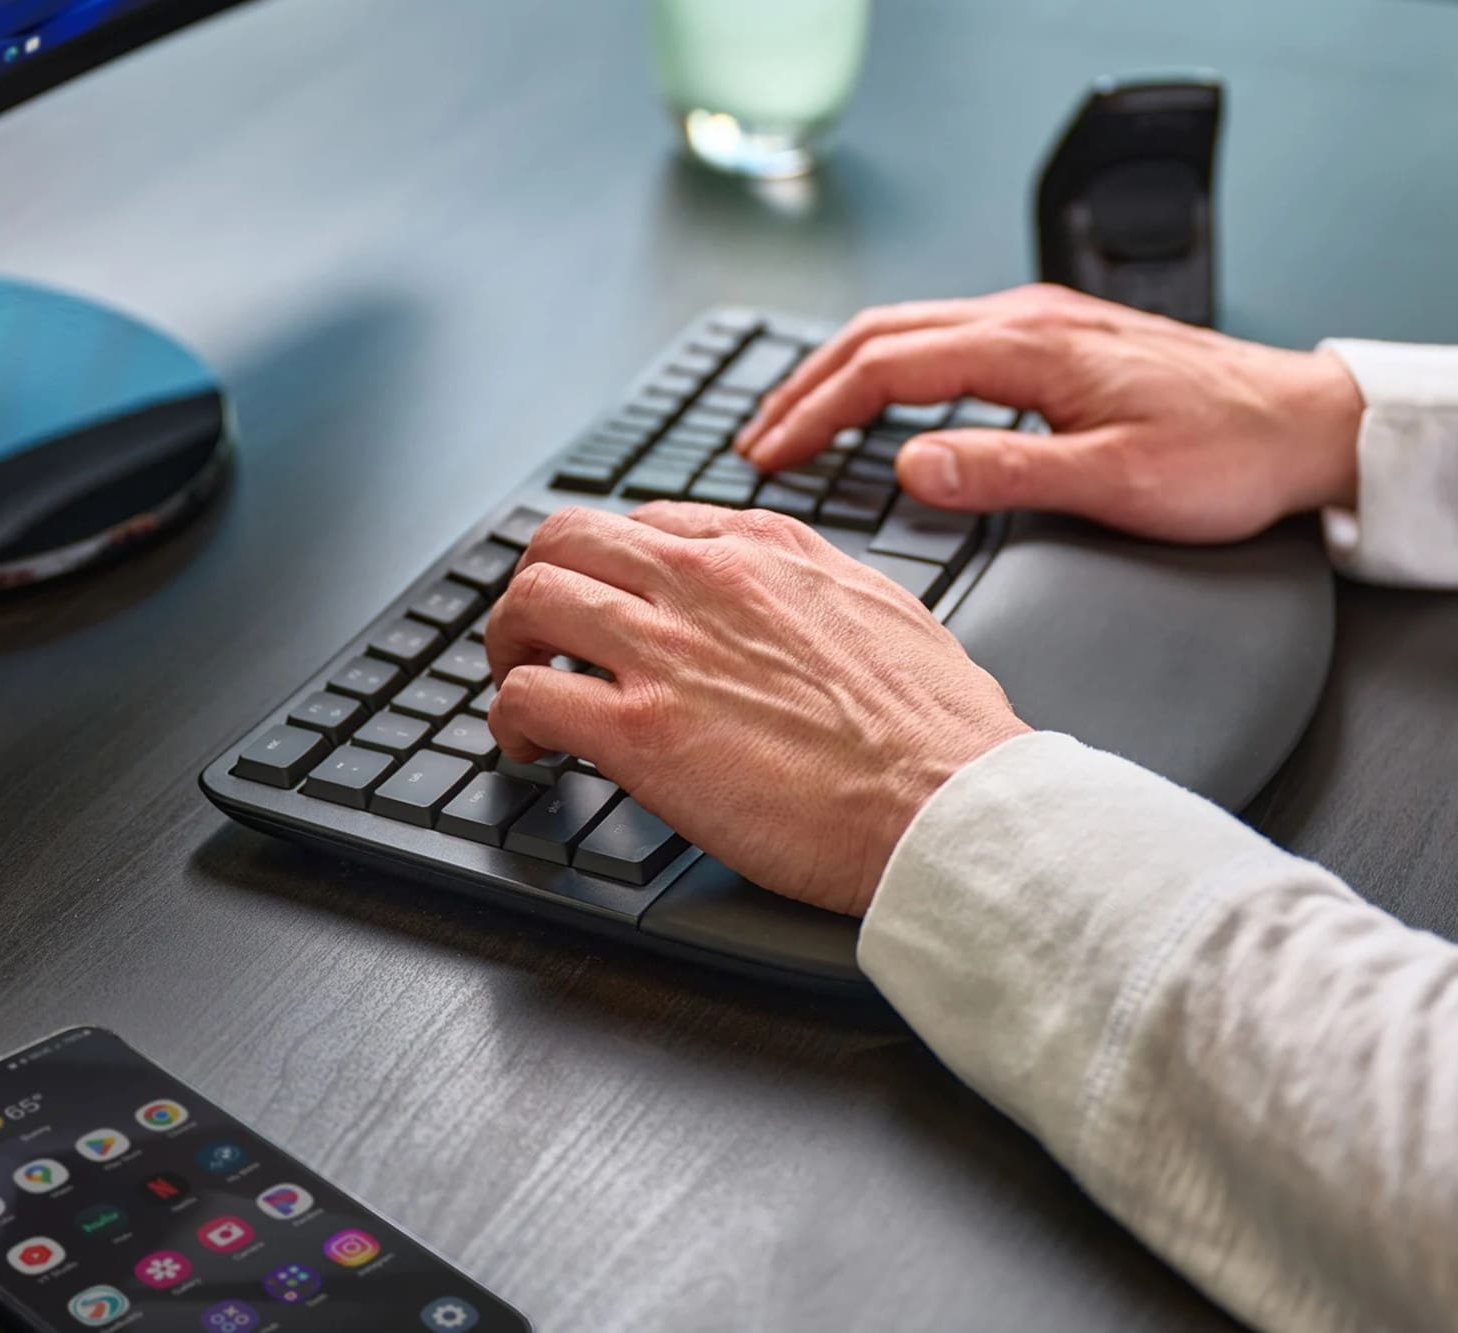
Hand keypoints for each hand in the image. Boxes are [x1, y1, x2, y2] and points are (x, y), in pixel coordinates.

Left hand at [483, 503, 1029, 916]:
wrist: (949, 803)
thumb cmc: (937, 729)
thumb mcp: (883, 609)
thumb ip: (815, 587)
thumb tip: (789, 603)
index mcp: (766, 548)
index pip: (647, 523)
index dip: (612, 568)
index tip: (609, 606)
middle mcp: (707, 580)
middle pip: (565, 539)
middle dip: (538, 587)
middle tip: (537, 636)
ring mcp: (668, 651)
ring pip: (531, 602)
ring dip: (509, 647)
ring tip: (520, 688)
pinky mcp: (641, 732)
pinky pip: (529, 696)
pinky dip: (511, 721)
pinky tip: (530, 749)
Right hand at [736, 283, 1364, 543]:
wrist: (1309, 424)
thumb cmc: (1230, 456)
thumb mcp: (1117, 482)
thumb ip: (1007, 472)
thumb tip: (911, 467)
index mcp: (1032, 347)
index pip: (885, 367)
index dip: (815, 412)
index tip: (770, 457)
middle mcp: (1030, 318)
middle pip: (882, 334)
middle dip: (807, 386)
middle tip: (759, 442)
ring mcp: (1044, 323)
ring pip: (911, 331)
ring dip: (843, 374)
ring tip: (800, 424)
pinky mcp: (1061, 341)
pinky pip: (948, 341)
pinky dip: (891, 371)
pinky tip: (883, 405)